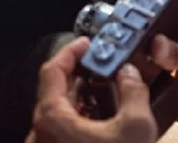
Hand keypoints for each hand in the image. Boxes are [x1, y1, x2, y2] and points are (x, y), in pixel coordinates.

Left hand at [26, 37, 156, 142]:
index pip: (52, 70)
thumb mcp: (136, 128)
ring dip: (80, 99)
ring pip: (59, 114)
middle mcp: (41, 133)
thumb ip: (134, 93)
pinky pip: (63, 133)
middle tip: (99, 65)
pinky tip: (102, 125)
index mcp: (51, 118)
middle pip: (55, 91)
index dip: (71, 51)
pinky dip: (80, 121)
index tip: (85, 44)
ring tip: (105, 93)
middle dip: (79, 75)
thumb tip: (130, 75)